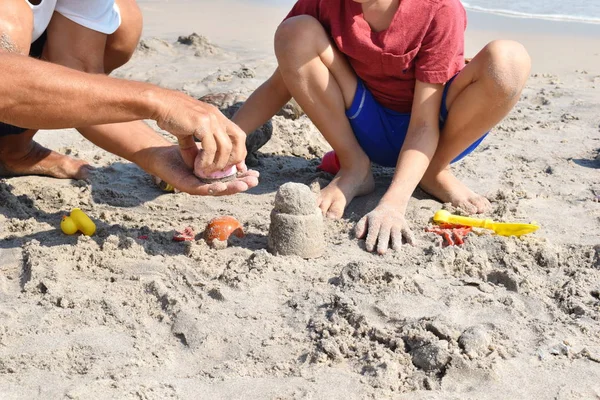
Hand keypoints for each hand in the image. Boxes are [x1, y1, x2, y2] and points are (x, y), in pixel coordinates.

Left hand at [139, 144, 258, 195]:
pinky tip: (224, 185)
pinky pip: (203, 188)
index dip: (244, 175)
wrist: (159, 155)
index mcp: (213, 176)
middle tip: (255, 180)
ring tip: (245, 185)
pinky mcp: (187, 187)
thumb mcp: (203, 148)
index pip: (232, 177)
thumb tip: (236, 143)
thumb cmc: (181, 152)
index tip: (255, 171)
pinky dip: (214, 188)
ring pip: (219, 190)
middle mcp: (207, 183)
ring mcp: (197, 186)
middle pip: (229, 185)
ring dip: (232, 188)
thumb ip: (217, 149)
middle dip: (243, 183)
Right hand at [153, 90, 246, 173]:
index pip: (239, 135)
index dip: (238, 152)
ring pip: (225, 147)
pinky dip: (206, 160)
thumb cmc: (171, 115)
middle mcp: (218, 116)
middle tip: (221, 171)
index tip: (233, 166)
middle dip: (233, 158)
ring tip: (206, 171)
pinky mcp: (201, 123)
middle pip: (239, 140)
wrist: (158, 102)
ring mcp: (211, 119)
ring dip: (217, 163)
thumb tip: (195, 164)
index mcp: (217, 117)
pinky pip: (210, 148)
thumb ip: (193, 146)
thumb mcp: (187, 131)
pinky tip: (197, 166)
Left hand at [354, 203, 414, 253]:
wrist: (390, 207)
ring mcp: (396, 224)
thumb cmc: (375, 218)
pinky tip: (413, 244)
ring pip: (396, 234)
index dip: (371, 240)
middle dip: (383, 243)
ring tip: (396, 250)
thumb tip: (358, 237)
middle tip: (381, 252)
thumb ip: (360, 227)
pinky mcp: (404, 225)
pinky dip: (411, 237)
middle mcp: (386, 222)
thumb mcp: (365, 219)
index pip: (372, 232)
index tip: (369, 249)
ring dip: (396, 242)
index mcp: (375, 221)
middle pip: (384, 234)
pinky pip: (408, 232)